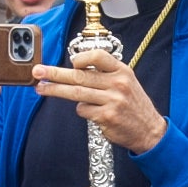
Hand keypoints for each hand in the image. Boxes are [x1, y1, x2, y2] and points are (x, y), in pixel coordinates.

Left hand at [32, 51, 168, 152]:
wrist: (149, 130)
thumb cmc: (133, 105)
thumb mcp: (127, 82)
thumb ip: (105, 74)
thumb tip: (75, 68)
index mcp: (122, 71)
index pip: (98, 56)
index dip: (81, 58)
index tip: (70, 63)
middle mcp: (118, 84)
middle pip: (79, 75)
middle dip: (55, 74)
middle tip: (38, 72)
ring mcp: (112, 101)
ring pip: (76, 93)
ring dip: (55, 90)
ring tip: (41, 88)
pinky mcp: (106, 117)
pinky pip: (83, 110)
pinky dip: (81, 110)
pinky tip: (90, 112)